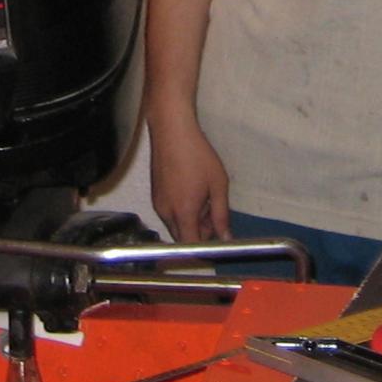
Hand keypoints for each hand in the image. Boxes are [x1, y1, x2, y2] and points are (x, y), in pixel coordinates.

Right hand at [149, 115, 231, 242]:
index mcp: (184, 212)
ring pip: (176, 224)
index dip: (205, 249)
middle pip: (183, 237)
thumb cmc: (198, 156)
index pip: (191, 246)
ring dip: (191, 221)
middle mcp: (167, 212)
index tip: (217, 241)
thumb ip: (221, 215)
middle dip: (200, 232)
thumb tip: (226, 237)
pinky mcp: (155, 194)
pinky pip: (169, 212)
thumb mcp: (218, 185)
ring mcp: (158, 203)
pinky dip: (181, 211)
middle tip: (213, 212)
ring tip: (203, 197)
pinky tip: (191, 191)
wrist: (172, 132)